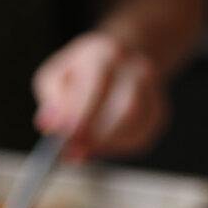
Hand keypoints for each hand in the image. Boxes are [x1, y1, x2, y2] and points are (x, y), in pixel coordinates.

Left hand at [33, 31, 167, 159]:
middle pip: (126, 106)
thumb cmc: (83, 73)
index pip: (98, 83)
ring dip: (108, 145)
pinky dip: (119, 148)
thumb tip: (49, 124)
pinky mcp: (158, 113)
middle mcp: (136, 67)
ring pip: (136, 124)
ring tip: (84, 152)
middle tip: (73, 154)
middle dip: (99, 136)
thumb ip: (51, 99)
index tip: (66, 137)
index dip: (83, 114)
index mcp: (106, 53)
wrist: (120, 60)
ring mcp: (152, 90)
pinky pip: (142, 137)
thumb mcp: (57, 76)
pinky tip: (102, 147)